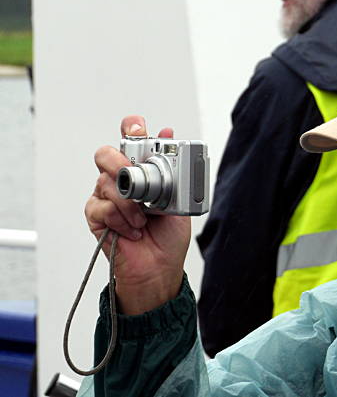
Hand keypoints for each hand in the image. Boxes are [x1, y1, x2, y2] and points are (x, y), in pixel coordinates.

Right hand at [84, 116, 190, 314]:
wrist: (161, 267)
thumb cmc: (169, 236)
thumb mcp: (179, 197)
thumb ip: (172, 167)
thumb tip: (169, 133)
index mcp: (142, 172)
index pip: (130, 140)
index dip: (131, 129)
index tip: (138, 128)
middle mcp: (121, 181)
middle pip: (106, 155)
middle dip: (121, 163)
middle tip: (134, 176)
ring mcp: (106, 197)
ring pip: (106, 183)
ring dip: (129, 202)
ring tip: (144, 218)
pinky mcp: (97, 216)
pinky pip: (101, 207)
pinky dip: (121, 218)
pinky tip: (133, 229)